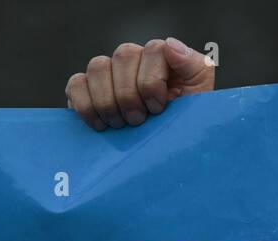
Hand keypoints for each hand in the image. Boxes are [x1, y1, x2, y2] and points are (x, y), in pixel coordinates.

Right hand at [65, 37, 214, 130]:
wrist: (163, 157)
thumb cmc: (185, 129)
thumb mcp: (201, 102)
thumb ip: (195, 68)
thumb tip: (170, 45)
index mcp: (164, 59)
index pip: (154, 50)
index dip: (152, 81)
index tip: (158, 108)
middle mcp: (135, 60)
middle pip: (124, 55)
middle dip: (130, 94)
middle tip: (138, 121)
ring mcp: (110, 73)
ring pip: (98, 67)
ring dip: (107, 101)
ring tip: (119, 125)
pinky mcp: (86, 89)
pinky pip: (76, 84)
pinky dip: (85, 105)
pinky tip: (100, 125)